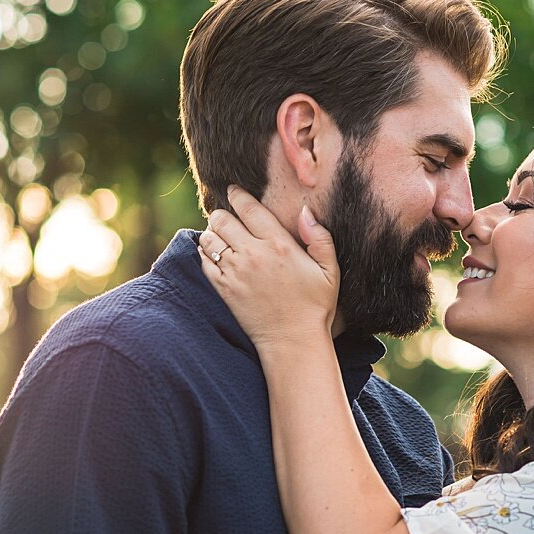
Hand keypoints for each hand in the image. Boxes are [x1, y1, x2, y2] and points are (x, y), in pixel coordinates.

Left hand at [198, 185, 339, 350]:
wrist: (293, 342)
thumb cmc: (315, 305)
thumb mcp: (329, 270)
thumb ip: (319, 237)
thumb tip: (304, 211)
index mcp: (279, 244)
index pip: (248, 208)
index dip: (237, 195)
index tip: (234, 192)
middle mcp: (253, 255)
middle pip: (222, 219)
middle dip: (222, 214)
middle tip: (226, 217)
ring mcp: (235, 272)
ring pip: (209, 238)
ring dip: (212, 233)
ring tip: (221, 236)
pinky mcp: (224, 289)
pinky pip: (204, 261)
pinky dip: (206, 254)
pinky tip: (216, 255)